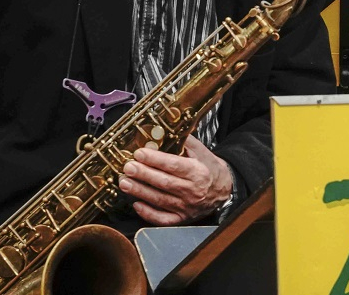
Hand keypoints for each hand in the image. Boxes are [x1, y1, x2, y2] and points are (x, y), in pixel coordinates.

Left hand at [118, 135, 233, 224]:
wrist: (223, 189)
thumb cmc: (209, 168)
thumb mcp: (201, 151)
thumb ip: (185, 141)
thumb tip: (166, 129)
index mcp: (197, 172)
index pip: (173, 165)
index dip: (155, 160)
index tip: (139, 153)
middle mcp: (192, 191)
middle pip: (164, 183)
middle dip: (143, 175)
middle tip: (127, 167)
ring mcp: (186, 207)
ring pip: (160, 200)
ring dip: (140, 192)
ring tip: (125, 183)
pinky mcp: (182, 219)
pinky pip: (162, 219)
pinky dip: (148, 213)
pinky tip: (136, 204)